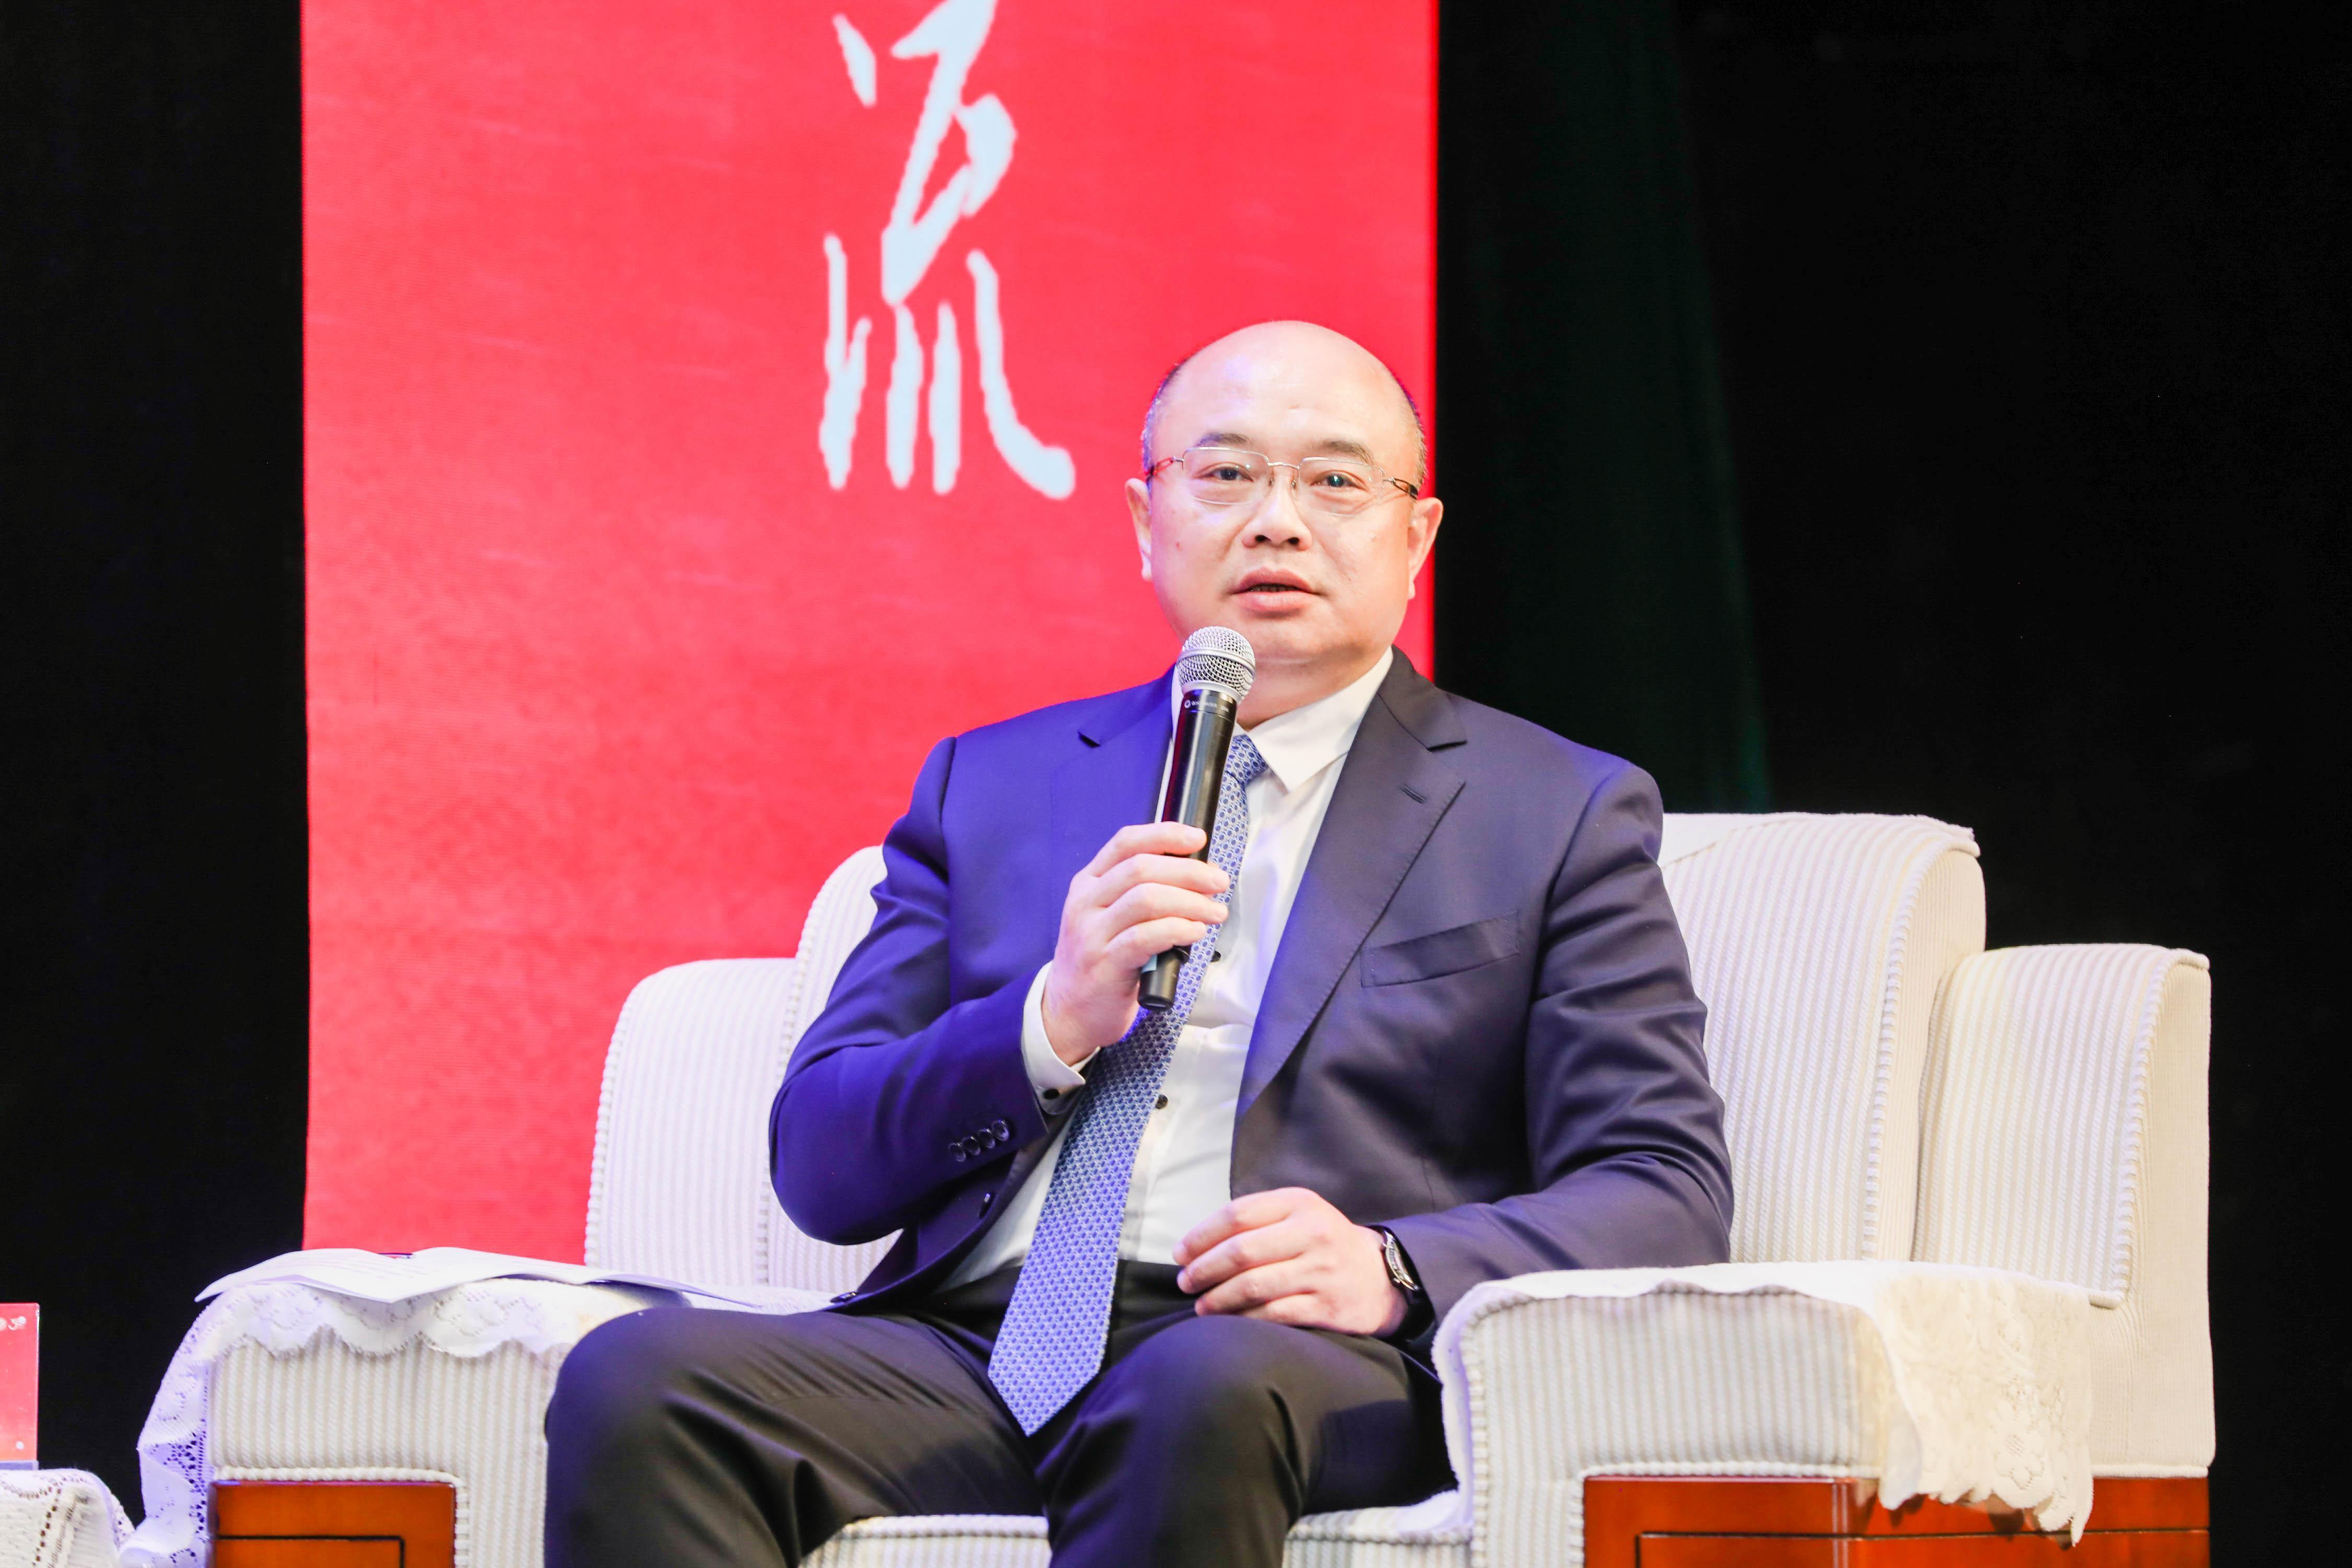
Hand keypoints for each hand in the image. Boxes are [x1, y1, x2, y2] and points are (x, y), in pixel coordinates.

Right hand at [1041, 821, 1229, 1063]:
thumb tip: (1196, 872)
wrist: (1070, 1012)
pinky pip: (1145, 937)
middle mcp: (1086, 903)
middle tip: (1218, 882)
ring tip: (1215, 912)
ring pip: (1146, 899)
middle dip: (1189, 871)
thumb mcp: (1109, 916)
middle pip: (1142, 868)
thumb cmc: (1102, 960)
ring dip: (1190, 901)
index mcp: (1088, 883)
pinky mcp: (1104, 964)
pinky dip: (1178, 929)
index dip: (1164, 834)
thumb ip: (1139, 892)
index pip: (1125, 842)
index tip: (1197, 838)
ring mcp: (1092, 934)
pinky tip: (1195, 932)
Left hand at [1172, 1187, 1406, 1336]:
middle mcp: (1312, 1233)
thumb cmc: (1324, 1243)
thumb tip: (1197, 1244)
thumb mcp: (1299, 1214)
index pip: (1238, 1215)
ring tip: (1201, 1306)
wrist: (1380, 1277)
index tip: (1180, 1254)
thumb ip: (1256, 1219)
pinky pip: (1273, 1313)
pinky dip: (1243, 1318)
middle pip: (1241, 1251)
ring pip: (1253, 1285)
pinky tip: (1229, 1321)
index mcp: (1300, 1203)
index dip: (1201, 1236)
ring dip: (1218, 1299)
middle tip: (1185, 1283)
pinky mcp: (1326, 1306)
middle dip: (1204, 1269)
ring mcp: (1320, 1271)